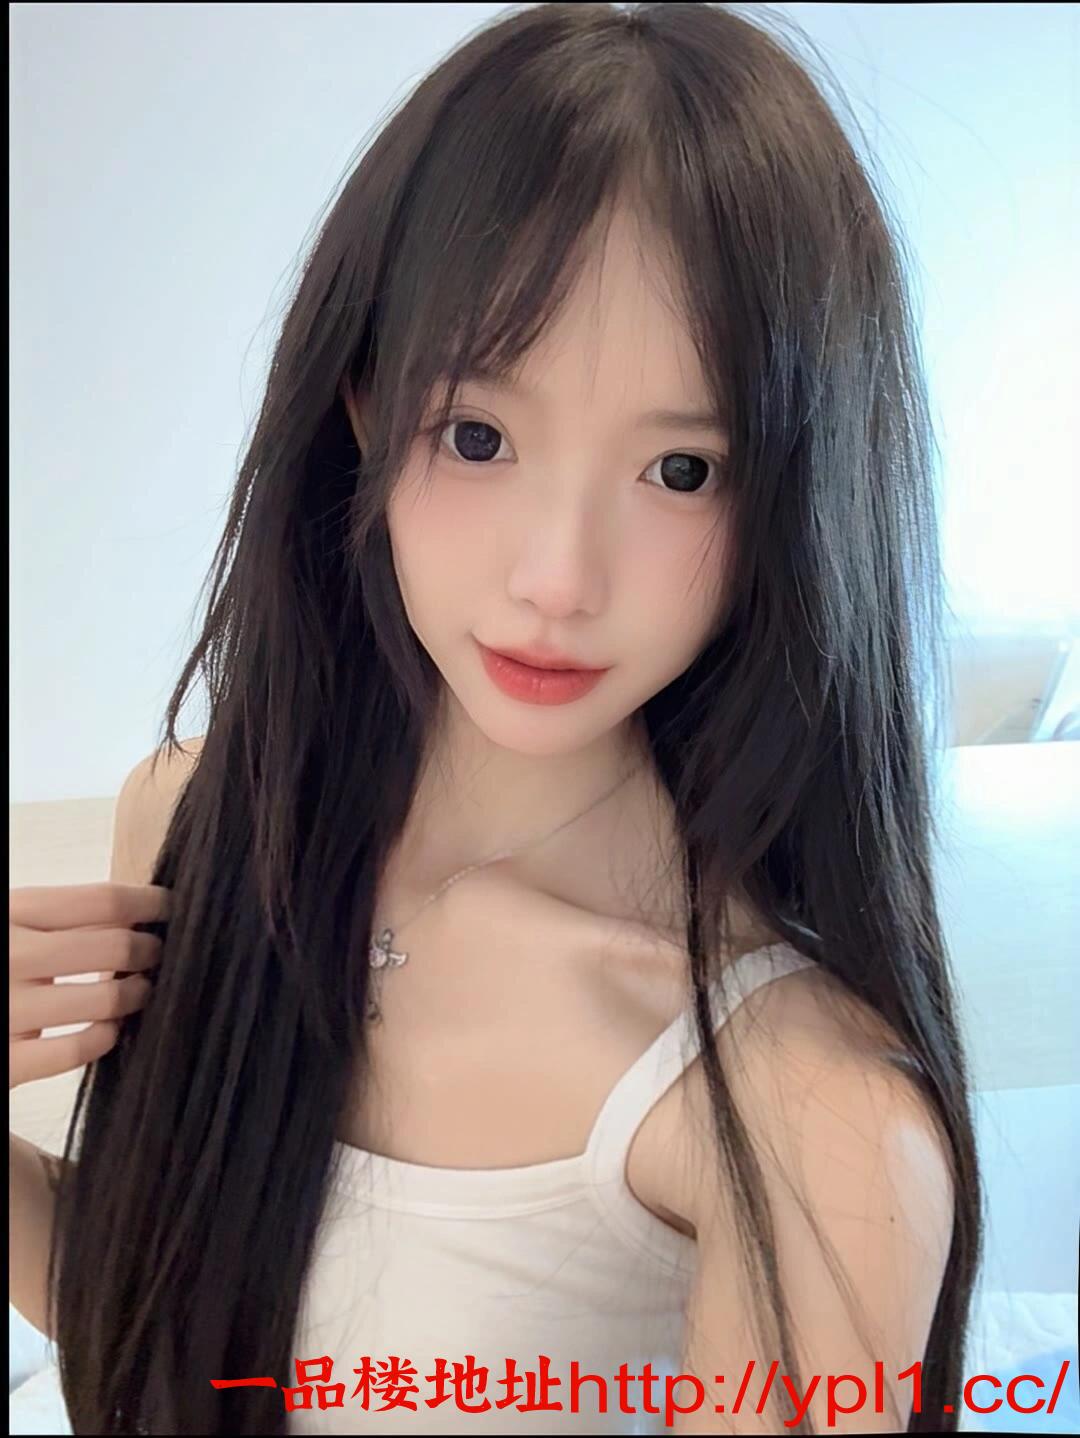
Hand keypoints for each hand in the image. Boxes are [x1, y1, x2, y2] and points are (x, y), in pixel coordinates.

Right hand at [9, 882, 168, 1090]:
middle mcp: (7, 955)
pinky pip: (78, 1050)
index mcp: (10, 911)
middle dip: (150, 949)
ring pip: (106, 999)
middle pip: (113, 945)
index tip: (170, 906)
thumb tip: (140, 910)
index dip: (149, 901)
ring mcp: (4, 1011)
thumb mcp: (13, 922)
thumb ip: (62, 917)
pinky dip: (106, 1037)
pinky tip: (110, 1029)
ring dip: (136, 994)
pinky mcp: (5, 1063)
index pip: (101, 898)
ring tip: (140, 991)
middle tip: (158, 954)